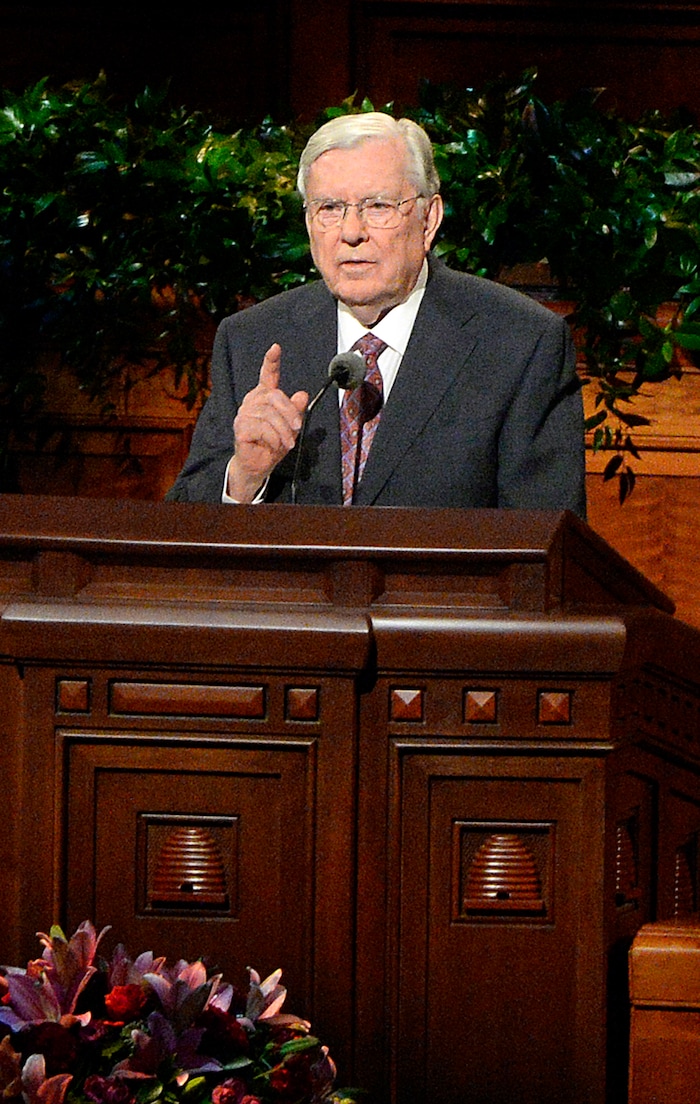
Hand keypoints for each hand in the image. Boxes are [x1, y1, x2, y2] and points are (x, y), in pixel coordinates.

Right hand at [227, 343, 307, 501]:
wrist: (258, 465)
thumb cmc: (272, 444)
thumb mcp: (290, 427)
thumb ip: (295, 411)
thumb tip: (302, 395)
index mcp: (264, 397)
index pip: (267, 375)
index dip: (271, 361)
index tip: (276, 348)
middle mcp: (252, 401)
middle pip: (274, 396)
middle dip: (290, 413)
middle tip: (297, 428)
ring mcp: (243, 414)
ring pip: (270, 414)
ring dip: (283, 430)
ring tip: (287, 442)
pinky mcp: (240, 428)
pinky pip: (262, 427)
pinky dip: (274, 438)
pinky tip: (276, 445)